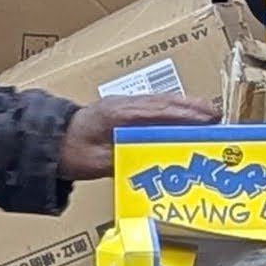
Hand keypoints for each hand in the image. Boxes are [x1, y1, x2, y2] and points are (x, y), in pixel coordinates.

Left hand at [60, 92, 214, 181]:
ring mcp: (123, 104)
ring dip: (186, 107)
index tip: (207, 120)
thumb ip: (122, 161)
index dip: (185, 115)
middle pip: (164, 102)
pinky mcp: (122, 109)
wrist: (48, 139)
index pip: (158, 112)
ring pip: (160, 101)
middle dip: (193, 108)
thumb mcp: (95, 163)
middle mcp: (123, 104)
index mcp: (118, 114)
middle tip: (218, 117)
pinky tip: (184, 116)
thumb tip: (150, 165)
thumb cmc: (69, 152)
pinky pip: (153, 105)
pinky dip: (173, 109)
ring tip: (210, 115)